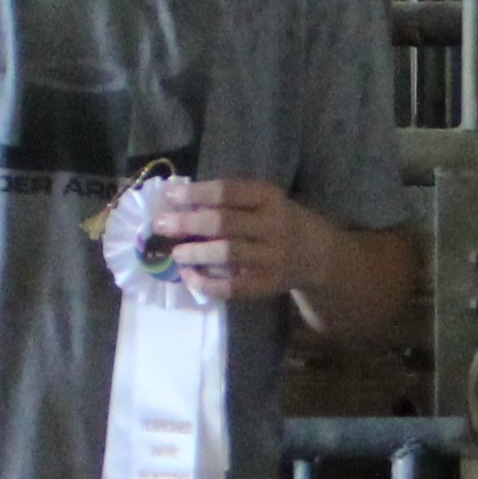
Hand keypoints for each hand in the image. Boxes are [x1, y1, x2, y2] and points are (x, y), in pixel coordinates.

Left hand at [155, 177, 333, 307]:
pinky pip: (234, 287)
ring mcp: (272, 257)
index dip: (195, 193)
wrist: (317, 254)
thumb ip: (230, 200)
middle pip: (224, 222)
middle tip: (161, 225)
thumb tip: (178, 202)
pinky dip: (208, 283)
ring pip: (228, 253)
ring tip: (175, 253)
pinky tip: (189, 277)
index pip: (227, 191)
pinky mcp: (269, 284)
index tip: (169, 195)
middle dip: (188, 223)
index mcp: (269, 197)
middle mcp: (273, 225)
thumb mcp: (264, 200)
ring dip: (196, 253)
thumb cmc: (279, 220)